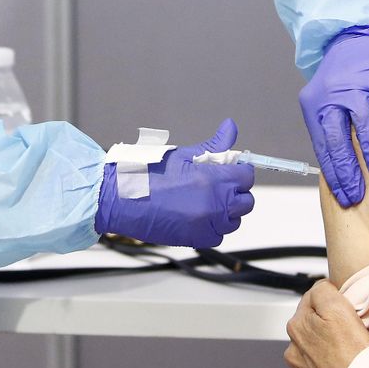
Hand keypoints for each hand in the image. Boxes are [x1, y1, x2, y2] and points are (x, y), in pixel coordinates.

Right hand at [94, 119, 255, 247]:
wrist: (122, 199)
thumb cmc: (148, 175)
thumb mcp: (184, 155)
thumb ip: (214, 145)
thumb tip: (230, 128)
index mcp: (212, 179)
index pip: (246, 176)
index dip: (240, 171)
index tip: (232, 170)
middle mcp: (213, 205)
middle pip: (245, 201)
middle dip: (236, 192)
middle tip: (218, 185)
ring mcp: (206, 225)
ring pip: (234, 220)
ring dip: (226, 211)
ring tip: (205, 201)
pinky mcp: (197, 240)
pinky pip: (219, 234)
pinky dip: (213, 227)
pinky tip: (196, 215)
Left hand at [285, 279, 368, 367]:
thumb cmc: (351, 352)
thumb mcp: (337, 306)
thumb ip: (322, 289)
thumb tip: (319, 287)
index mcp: (296, 326)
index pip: (310, 301)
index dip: (329, 303)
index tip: (342, 312)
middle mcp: (293, 350)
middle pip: (311, 327)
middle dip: (325, 326)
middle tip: (345, 333)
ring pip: (313, 350)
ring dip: (324, 348)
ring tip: (344, 352)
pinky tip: (339, 366)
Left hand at [299, 24, 368, 206]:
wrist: (353, 36)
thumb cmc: (340, 76)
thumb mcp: (324, 101)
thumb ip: (329, 128)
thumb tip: (339, 169)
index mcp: (315, 105)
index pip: (322, 146)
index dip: (333, 174)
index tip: (343, 196)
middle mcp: (332, 95)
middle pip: (338, 138)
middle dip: (348, 171)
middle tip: (358, 194)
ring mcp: (355, 83)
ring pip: (363, 122)